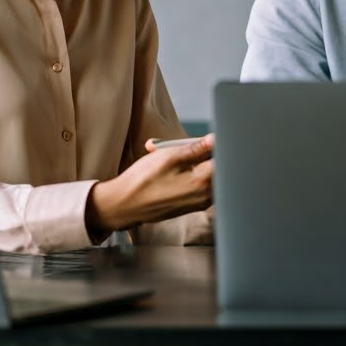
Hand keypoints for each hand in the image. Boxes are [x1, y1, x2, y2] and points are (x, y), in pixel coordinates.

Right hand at [86, 134, 214, 237]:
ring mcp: (198, 203)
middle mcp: (206, 196)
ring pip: (205, 176)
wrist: (123, 206)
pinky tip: (169, 171)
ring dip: (192, 164)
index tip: (207, 140)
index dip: (215, 146)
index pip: (223, 158)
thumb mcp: (169, 156)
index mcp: (204, 182)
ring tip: (169, 158)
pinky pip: (196, 186)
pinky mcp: (190, 206)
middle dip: (201, 154)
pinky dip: (187, 176)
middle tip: (181, 147)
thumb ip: (196, 148)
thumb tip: (214, 139)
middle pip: (215, 167)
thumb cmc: (143, 181)